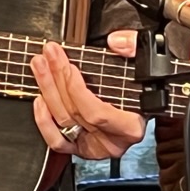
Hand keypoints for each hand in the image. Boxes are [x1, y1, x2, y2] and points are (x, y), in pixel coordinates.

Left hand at [31, 31, 146, 160]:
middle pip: (76, 112)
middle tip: (49, 55)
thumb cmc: (148, 89)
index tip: (69, 66)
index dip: (77, 90)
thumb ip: (135, 50)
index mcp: (130, 127)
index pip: (97, 113)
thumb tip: (116, 41)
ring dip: (48, 90)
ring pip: (63, 121)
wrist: (150, 106)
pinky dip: (44, 121)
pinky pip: (57, 140)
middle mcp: (111, 142)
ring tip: (40, 65)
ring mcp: (94, 147)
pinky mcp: (81, 148)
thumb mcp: (148, 67)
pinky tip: (40, 98)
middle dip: (58, 79)